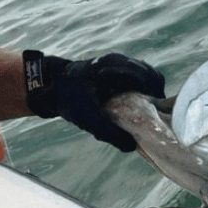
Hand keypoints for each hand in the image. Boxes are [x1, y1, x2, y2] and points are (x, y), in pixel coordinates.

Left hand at [24, 50, 164, 150]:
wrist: (50, 84)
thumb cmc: (68, 97)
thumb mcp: (87, 118)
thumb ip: (109, 133)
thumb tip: (132, 146)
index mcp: (114, 66)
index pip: (150, 78)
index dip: (157, 96)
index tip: (155, 114)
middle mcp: (120, 61)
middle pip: (153, 76)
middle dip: (155, 96)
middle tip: (152, 115)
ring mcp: (120, 63)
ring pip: (148, 77)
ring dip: (150, 93)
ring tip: (144, 112)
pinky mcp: (118, 69)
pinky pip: (139, 78)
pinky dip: (142, 91)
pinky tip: (135, 106)